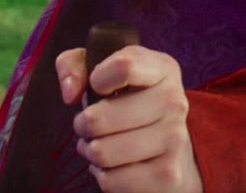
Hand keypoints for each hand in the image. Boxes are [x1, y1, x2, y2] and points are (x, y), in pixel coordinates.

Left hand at [55, 45, 203, 192]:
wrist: (171, 144)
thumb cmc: (128, 100)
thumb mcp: (103, 69)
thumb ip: (73, 65)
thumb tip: (70, 94)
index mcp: (162, 69)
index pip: (124, 67)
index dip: (97, 79)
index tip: (96, 86)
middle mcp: (174, 101)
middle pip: (100, 117)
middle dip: (83, 124)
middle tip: (88, 124)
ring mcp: (174, 140)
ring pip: (102, 152)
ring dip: (91, 151)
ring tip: (99, 143)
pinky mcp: (167, 175)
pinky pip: (111, 180)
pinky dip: (103, 175)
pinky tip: (113, 164)